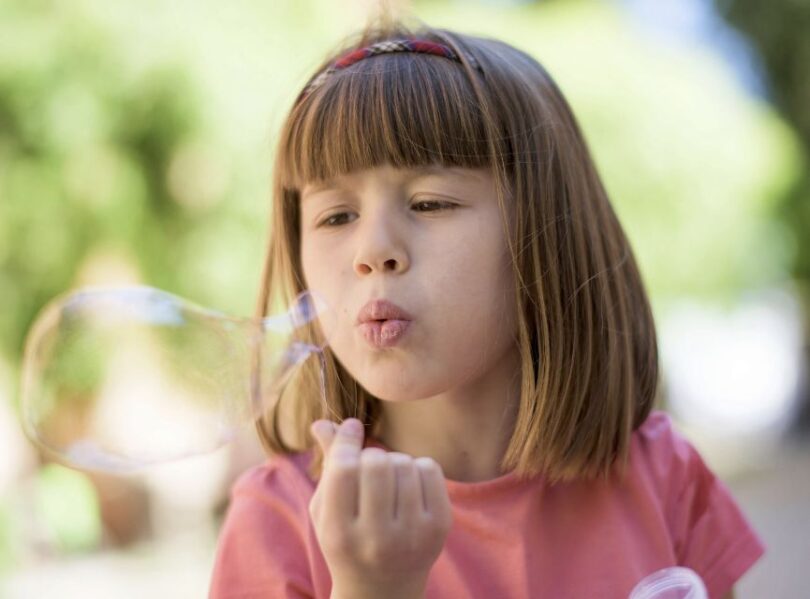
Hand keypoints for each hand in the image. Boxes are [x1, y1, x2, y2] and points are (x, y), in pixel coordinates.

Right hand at [309, 418, 452, 598]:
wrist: (384, 590)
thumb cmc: (348, 539)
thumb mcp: (327, 510)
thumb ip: (329, 464)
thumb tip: (324, 422)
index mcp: (340, 533)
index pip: (344, 469)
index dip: (347, 441)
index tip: (351, 430)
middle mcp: (377, 539)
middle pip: (377, 462)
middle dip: (371, 456)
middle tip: (368, 470)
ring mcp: (412, 535)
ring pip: (404, 462)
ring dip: (394, 461)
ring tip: (388, 481)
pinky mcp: (440, 528)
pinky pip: (429, 467)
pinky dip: (417, 466)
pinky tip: (408, 486)